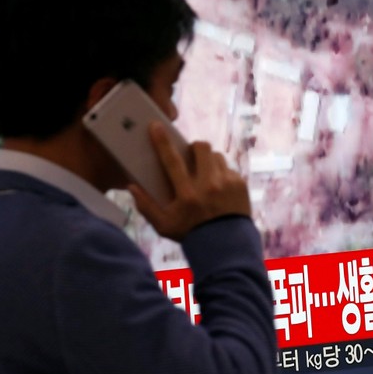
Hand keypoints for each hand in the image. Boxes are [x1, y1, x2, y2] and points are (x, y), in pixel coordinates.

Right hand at [128, 121, 251, 241]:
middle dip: (194, 147)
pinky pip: (229, 169)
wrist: (226, 247)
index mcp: (187, 195)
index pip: (172, 161)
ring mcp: (227, 183)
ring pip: (216, 156)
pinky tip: (219, 188)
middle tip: (190, 156)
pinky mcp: (241, 184)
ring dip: (209, 161)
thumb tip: (132, 187)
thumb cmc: (191, 234)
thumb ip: (146, 206)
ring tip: (205, 174)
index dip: (162, 142)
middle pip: (201, 148)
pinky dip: (222, 174)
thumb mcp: (163, 226)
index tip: (155, 126)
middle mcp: (208, 186)